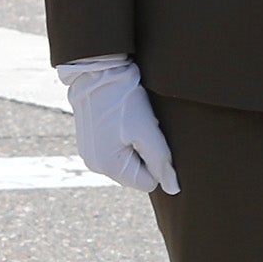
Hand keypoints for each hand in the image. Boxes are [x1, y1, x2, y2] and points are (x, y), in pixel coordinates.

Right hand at [56, 56, 179, 194]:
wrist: (97, 72)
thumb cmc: (124, 100)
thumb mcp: (148, 131)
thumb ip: (161, 162)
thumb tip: (174, 189)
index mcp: (109, 167)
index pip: (148, 183)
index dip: (157, 163)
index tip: (151, 138)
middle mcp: (96, 166)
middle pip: (137, 173)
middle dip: (145, 154)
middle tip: (141, 128)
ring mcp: (90, 154)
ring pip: (127, 161)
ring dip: (135, 145)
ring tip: (131, 122)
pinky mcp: (89, 142)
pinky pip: (116, 150)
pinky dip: (124, 138)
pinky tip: (122, 120)